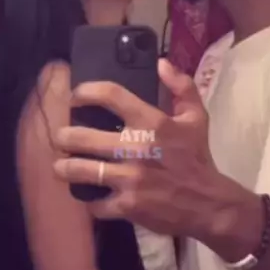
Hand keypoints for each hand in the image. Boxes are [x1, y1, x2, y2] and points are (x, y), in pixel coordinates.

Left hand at [53, 58, 249, 239]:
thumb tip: (161, 63)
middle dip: (63, 137)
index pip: (110, 95)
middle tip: (61, 138)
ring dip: (64, 168)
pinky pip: (94, 203)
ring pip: (80, 170)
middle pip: (81, 137)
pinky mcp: (127, 205)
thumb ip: (182, 86)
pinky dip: (89, 201)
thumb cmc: (197, 157)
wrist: (209, 204)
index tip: (75, 97)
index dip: (85, 92)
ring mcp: (129, 179)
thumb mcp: (196, 117)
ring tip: (61, 166)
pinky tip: (89, 195)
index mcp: (152, 122)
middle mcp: (136, 148)